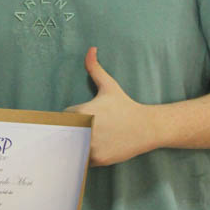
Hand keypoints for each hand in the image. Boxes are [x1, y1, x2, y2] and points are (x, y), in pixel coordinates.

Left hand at [66, 47, 153, 165]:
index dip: (69, 118)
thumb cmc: (125, 105)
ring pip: (72, 148)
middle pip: (64, 134)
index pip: (62, 118)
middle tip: (81, 130)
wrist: (146, 127)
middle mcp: (85, 130)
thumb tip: (91, 49)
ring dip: (76, 146)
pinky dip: (86, 157)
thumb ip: (95, 68)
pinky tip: (95, 148)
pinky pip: (83, 160)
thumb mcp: (109, 86)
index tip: (77, 118)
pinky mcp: (99, 159)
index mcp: (82, 112)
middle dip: (70, 133)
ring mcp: (92, 146)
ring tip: (86, 140)